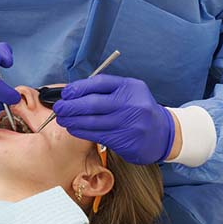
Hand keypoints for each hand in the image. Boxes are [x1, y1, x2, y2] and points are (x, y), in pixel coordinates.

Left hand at [53, 74, 175, 164]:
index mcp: (130, 87)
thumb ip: (107, 89)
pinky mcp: (125, 140)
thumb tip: (74, 91)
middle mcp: (130, 104)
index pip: (99, 83)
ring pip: (92, 121)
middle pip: (93, 103)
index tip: (65, 93)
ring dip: (73, 120)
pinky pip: (97, 135)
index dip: (78, 87)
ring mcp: (128, 123)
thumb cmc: (139, 109)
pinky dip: (81, 131)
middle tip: (58, 107)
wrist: (164, 133)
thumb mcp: (130, 91)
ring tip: (62, 119)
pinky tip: (73, 128)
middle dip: (71, 105)